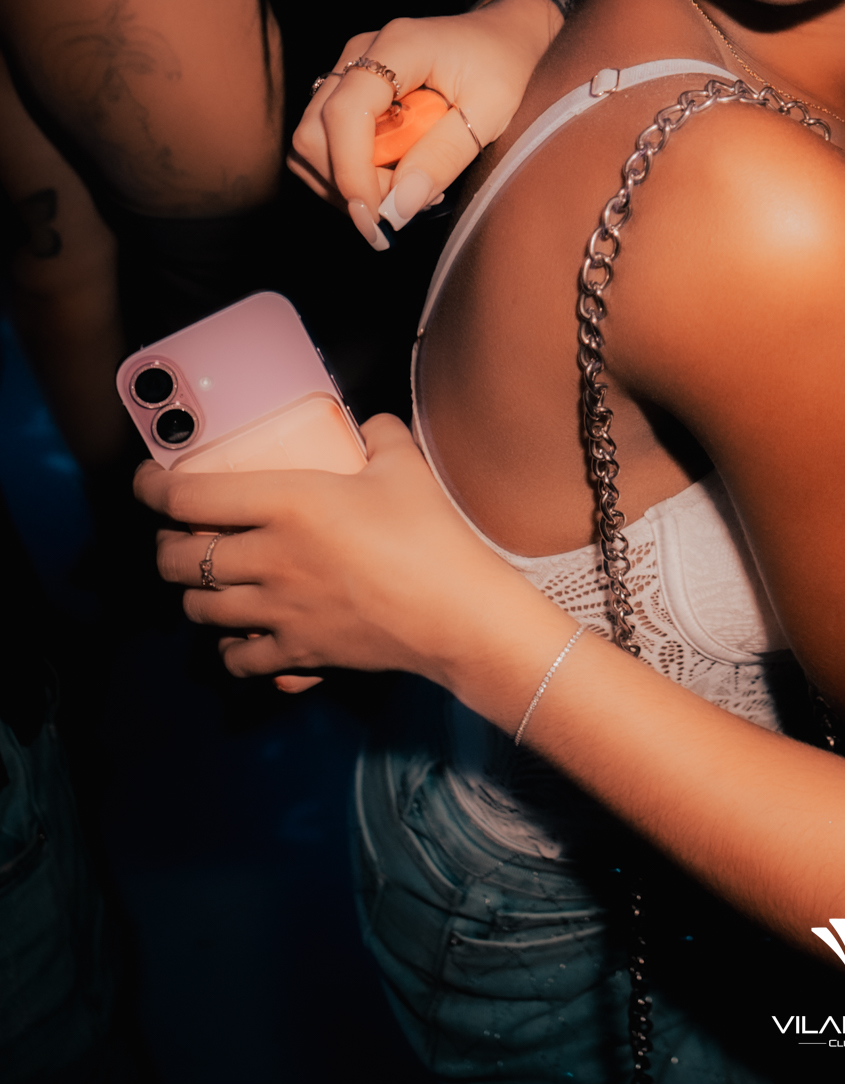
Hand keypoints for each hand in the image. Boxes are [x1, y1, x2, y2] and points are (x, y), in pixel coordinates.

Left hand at [135, 414, 535, 685]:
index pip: (189, 496)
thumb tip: (368, 424)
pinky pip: (236, 658)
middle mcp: (267, 559)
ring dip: (193, 594)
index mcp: (287, 504)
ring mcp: (276, 612)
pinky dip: (229, 647)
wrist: (457, 614)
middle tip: (180, 534)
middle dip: (166, 547)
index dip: (152, 486)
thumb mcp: (405, 467)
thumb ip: (380, 435)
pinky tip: (241, 635)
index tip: (148, 479)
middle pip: (176, 560)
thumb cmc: (432, 536)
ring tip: (207, 582)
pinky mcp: (295, 652)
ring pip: (197, 610)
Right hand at [288, 0, 561, 244]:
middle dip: (351, 183)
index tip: (377, 216)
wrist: (502, 36)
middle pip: (315, 133)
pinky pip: (324, 142)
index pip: (346, 113)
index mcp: (397, 47)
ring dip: (348, 181)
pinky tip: (394, 175)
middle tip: (406, 202)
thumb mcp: (492, 111)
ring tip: (406, 188)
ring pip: (311, 143)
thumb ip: (445, 156)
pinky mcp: (347, 90)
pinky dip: (349, 171)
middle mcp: (360, 54)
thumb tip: (399, 205)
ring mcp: (348, 70)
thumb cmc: (503, 66)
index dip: (351, 171)